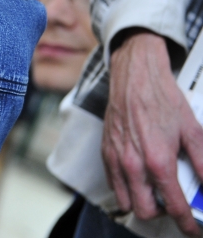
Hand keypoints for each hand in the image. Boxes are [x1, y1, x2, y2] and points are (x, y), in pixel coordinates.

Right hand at [102, 31, 202, 234]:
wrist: (135, 76)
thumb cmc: (161, 98)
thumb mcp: (193, 131)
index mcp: (158, 161)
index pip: (173, 206)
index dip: (186, 223)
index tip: (192, 228)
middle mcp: (133, 164)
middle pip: (145, 211)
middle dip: (163, 214)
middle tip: (175, 204)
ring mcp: (116, 158)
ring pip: (125, 201)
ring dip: (142, 203)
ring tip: (156, 192)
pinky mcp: (105, 151)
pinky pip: (113, 183)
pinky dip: (126, 188)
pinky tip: (139, 178)